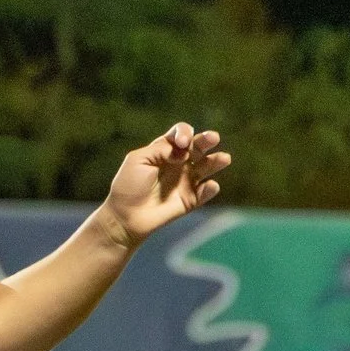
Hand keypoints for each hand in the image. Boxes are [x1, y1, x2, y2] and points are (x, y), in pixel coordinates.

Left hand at [101, 124, 230, 250]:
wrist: (125, 216)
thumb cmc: (128, 186)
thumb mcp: (138, 160)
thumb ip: (160, 149)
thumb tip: (183, 150)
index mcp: (165, 150)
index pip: (180, 134)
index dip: (184, 133)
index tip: (182, 143)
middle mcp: (179, 163)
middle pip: (198, 147)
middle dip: (206, 140)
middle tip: (213, 138)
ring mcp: (186, 181)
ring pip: (207, 167)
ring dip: (216, 161)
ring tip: (224, 158)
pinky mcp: (190, 199)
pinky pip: (205, 192)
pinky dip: (210, 189)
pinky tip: (210, 186)